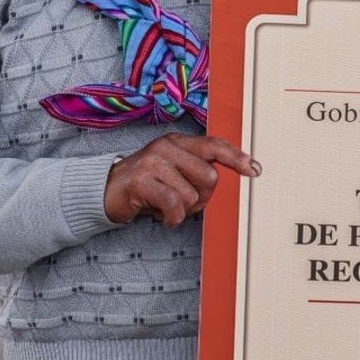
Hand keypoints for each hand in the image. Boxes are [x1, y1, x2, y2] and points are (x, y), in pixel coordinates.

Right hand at [103, 134, 260, 226]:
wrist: (105, 192)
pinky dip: (172, 218)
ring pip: (192, 194)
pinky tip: (164, 217)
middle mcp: (166, 147)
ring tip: (167, 207)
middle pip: (209, 176)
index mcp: (178, 142)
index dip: (236, 158)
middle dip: (203, 197)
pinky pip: (174, 204)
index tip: (254, 170)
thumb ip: (197, 170)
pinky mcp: (141, 181)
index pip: (214, 145)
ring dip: (184, 210)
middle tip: (185, 203)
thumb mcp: (173, 171)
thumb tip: (229, 180)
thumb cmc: (147, 185)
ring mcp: (153, 162)